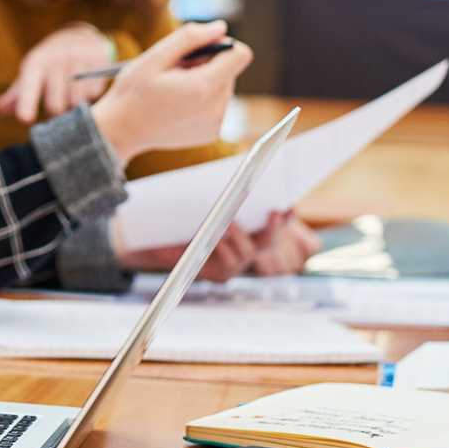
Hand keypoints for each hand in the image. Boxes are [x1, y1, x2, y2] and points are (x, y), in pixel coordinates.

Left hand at [0, 24, 112, 121]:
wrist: (75, 39)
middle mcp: (57, 57)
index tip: (25, 119)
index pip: (29, 84)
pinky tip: (86, 89)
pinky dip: (90, 97)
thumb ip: (16, 95)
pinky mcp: (99, 61)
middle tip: (56, 109)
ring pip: (77, 102)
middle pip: (56, 104)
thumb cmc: (47, 64)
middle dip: (55, 113)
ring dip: (74, 107)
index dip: (26, 102)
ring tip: (71, 98)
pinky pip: (95, 93)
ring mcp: (80, 58)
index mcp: (36, 62)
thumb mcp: (30, 74)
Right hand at [89, 21, 250, 162]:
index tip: (197, 51)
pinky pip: (218, 106)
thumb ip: (190, 38)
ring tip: (175, 89)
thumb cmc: (133, 92)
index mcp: (203, 87)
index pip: (240, 54)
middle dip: (207, 66)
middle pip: (230, 71)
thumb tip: (220, 28)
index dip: (221, 45)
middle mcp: (216, 109)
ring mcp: (215, 124)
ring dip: (205, 83)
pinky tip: (179, 104)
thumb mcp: (155, 57)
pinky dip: (203, 100)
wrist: (122, 130)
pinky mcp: (212, 133)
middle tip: (176, 72)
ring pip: (224, 88)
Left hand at [116, 211, 320, 280]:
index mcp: (249, 229)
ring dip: (241, 236)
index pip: (275, 222)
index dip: (287, 216)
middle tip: (275, 210)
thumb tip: (245, 172)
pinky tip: (213, 239)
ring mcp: (236, 263)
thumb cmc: (184, 217)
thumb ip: (227, 193)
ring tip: (230, 221)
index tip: (291, 202)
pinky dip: (222, 249)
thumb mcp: (206, 201)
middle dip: (275, 227)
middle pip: (269, 240)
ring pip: (249, 252)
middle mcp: (247, 248)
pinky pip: (229, 264)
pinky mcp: (220, 275)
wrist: (157, 239)